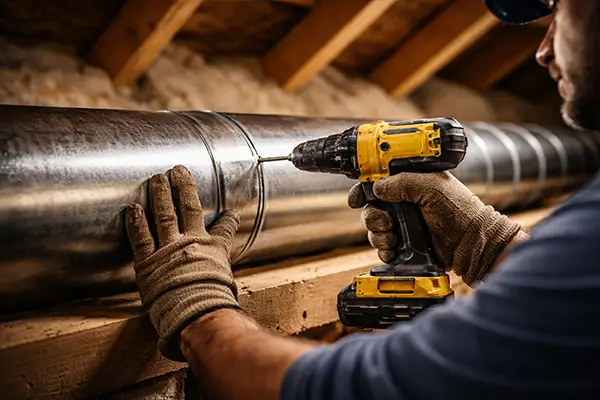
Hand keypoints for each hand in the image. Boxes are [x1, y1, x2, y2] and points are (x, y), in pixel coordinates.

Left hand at [125, 164, 240, 360]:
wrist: (197, 312)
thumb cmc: (214, 304)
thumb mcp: (227, 286)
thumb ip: (224, 281)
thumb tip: (228, 296)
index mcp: (214, 249)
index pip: (223, 229)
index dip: (227, 219)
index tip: (229, 213)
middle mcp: (192, 242)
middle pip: (188, 208)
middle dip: (184, 187)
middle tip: (178, 170)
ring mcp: (169, 249)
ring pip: (164, 214)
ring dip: (160, 194)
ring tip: (156, 179)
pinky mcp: (148, 261)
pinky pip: (141, 237)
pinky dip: (136, 222)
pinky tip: (133, 208)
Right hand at [347, 171, 520, 284]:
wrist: (473, 243)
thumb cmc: (460, 210)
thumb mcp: (432, 186)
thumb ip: (403, 182)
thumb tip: (377, 187)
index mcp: (409, 184)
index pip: (377, 182)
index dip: (363, 189)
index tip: (356, 198)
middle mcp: (403, 204)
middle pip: (370, 207)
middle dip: (371, 216)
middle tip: (385, 222)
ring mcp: (403, 225)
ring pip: (373, 229)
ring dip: (378, 235)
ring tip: (394, 237)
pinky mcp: (405, 245)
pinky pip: (382, 248)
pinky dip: (384, 250)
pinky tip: (395, 250)